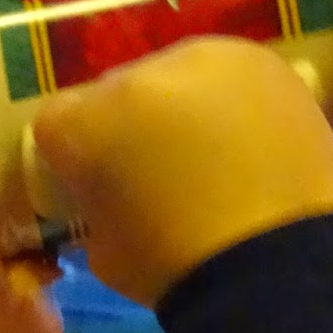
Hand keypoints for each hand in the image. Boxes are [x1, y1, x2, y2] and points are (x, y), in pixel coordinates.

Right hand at [31, 36, 332, 310]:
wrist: (277, 265)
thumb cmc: (175, 271)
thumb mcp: (104, 252)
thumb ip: (94, 203)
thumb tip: (109, 192)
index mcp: (81, 126)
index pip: (56, 124)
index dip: (72, 158)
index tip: (93, 186)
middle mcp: (135, 76)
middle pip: (117, 93)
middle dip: (128, 127)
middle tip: (156, 173)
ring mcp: (203, 60)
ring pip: (175, 78)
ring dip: (181, 110)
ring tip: (211, 158)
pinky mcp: (260, 62)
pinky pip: (228, 80)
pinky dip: (232, 106)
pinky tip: (248, 146)